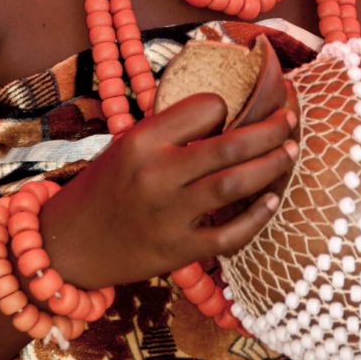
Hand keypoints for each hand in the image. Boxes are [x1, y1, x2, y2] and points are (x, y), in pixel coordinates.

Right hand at [40, 93, 297, 289]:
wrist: (69, 243)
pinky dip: (257, 217)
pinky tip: (273, 200)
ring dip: (271, 166)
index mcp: (142, 139)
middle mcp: (156, 174)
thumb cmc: (108, 185)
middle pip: (230, 145)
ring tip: (291, 153)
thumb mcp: (129, 144)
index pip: (206, 108)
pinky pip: (229, 235)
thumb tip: (231, 115)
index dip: (225, 108)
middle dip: (270, 131)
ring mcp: (168, 215)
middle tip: (289, 122)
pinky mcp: (177, 251)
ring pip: (235, 185)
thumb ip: (173, 131)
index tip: (232, 115)